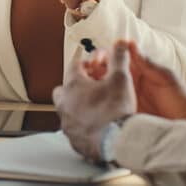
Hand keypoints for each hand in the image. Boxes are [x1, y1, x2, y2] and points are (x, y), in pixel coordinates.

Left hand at [53, 41, 135, 161]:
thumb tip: (120, 44)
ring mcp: (67, 122)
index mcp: (73, 85)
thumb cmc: (115, 111)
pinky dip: (81, 125)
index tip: (95, 63)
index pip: (74, 65)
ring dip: (77, 105)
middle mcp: (65, 103)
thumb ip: (119, 59)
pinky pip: (73, 128)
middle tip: (91, 85)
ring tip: (93, 105)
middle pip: (64, 88)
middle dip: (76, 84)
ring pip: (66, 109)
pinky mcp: (73, 139)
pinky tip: (94, 125)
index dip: (87, 62)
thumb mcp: (121, 79)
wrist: (117, 141)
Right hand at [81, 41, 185, 119]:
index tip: (98, 58)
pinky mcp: (123, 113)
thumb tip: (131, 44)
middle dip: (93, 70)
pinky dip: (98, 103)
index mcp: (137, 70)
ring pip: (101, 88)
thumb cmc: (181, 98)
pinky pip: (108, 106)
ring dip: (92, 85)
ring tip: (88, 86)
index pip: (115, 58)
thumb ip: (148, 63)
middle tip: (89, 72)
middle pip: (103, 72)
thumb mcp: (166, 78)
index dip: (104, 56)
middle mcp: (128, 83)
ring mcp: (124, 99)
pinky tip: (93, 103)